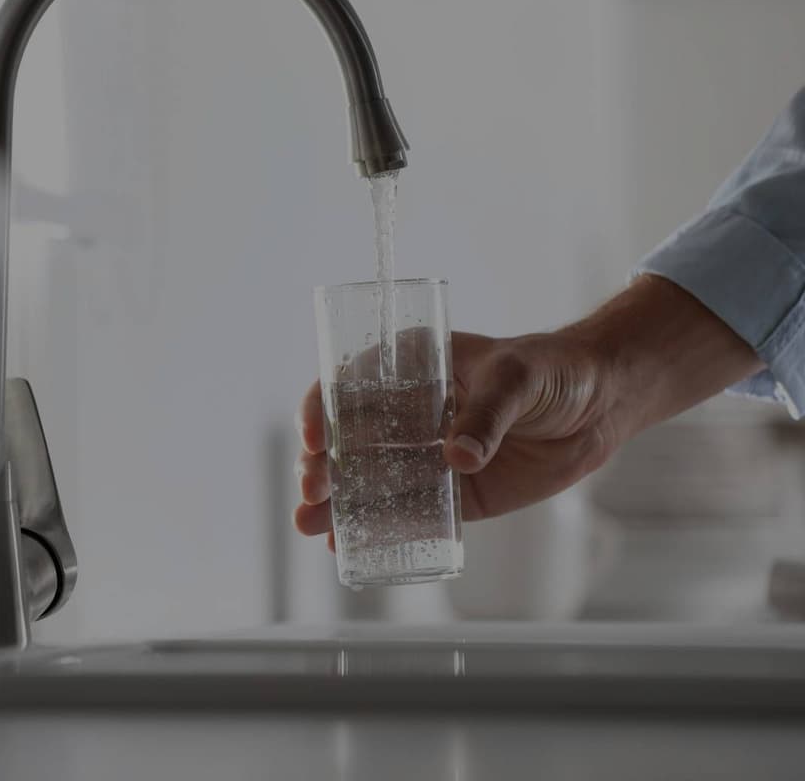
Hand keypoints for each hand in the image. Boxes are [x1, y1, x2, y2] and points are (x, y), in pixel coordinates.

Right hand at [294, 276, 762, 549]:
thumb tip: (456, 459)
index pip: (348, 384)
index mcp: (411, 367)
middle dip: (321, 466)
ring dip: (336, 504)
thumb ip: (488, 415)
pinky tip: (348, 546)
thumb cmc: (554, 370)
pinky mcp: (453, 493)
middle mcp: (407, 412)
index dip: (320, 409)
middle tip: (312, 490)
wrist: (601, 405)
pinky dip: (379, 529)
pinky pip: (409, 513)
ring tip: (310, 526)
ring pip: (369, 481)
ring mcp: (426, 455)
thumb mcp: (517, 378)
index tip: (310, 437)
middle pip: (348, 439)